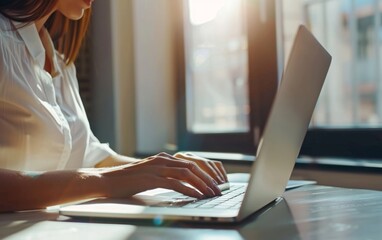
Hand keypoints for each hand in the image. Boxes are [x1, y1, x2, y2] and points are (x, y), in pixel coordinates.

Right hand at [98, 152, 221, 198]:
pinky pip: (175, 184)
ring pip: (187, 174)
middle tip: (217, 190)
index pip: (190, 164)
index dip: (204, 174)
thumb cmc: (127, 180)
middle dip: (207, 179)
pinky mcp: (151, 179)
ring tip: (211, 194)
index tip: (213, 184)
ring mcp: (157, 168)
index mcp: (163, 158)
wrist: (106, 180)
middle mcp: (162, 160)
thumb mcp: (149, 173)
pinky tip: (197, 197)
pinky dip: (189, 190)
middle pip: (192, 167)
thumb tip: (178, 183)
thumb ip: (163, 174)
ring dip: (202, 185)